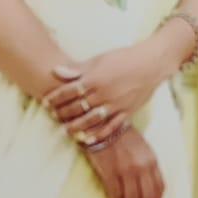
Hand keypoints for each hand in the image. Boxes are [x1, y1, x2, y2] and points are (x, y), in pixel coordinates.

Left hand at [44, 45, 162, 144]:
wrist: (151, 63)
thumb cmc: (124, 58)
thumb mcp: (99, 59)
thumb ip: (77, 69)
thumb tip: (56, 71)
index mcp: (95, 78)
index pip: (69, 91)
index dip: (55, 98)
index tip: (46, 102)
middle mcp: (104, 94)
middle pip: (77, 107)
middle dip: (62, 113)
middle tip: (52, 116)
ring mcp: (116, 105)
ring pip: (91, 121)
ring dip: (76, 127)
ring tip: (66, 130)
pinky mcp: (127, 112)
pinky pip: (111, 127)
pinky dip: (99, 135)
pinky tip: (88, 139)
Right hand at [85, 126, 164, 197]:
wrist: (104, 125)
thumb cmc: (122, 136)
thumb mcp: (143, 149)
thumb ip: (148, 166)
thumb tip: (147, 187)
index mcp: (152, 161)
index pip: (159, 189)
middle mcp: (141, 167)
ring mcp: (126, 171)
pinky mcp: (111, 173)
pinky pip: (116, 195)